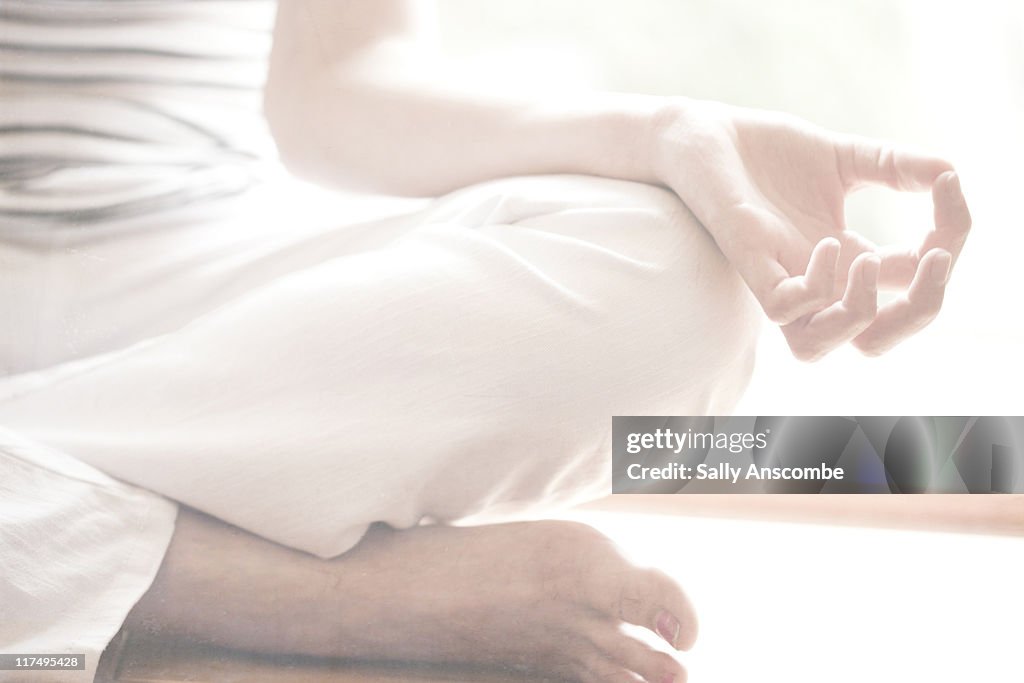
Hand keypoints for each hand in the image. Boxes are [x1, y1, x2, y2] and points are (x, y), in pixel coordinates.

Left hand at [651, 99, 971, 360]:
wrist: (705, 136)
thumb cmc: (768, 153)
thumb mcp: (849, 156)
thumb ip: (900, 167)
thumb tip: (951, 171)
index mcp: (846, 260)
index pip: (913, 280)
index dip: (947, 241)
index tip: (949, 185)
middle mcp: (816, 279)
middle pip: (878, 339)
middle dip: (923, 306)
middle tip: (935, 252)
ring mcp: (780, 276)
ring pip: (823, 344)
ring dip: (864, 310)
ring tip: (872, 257)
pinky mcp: (748, 263)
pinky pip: (784, 309)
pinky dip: (815, 286)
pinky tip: (824, 240)